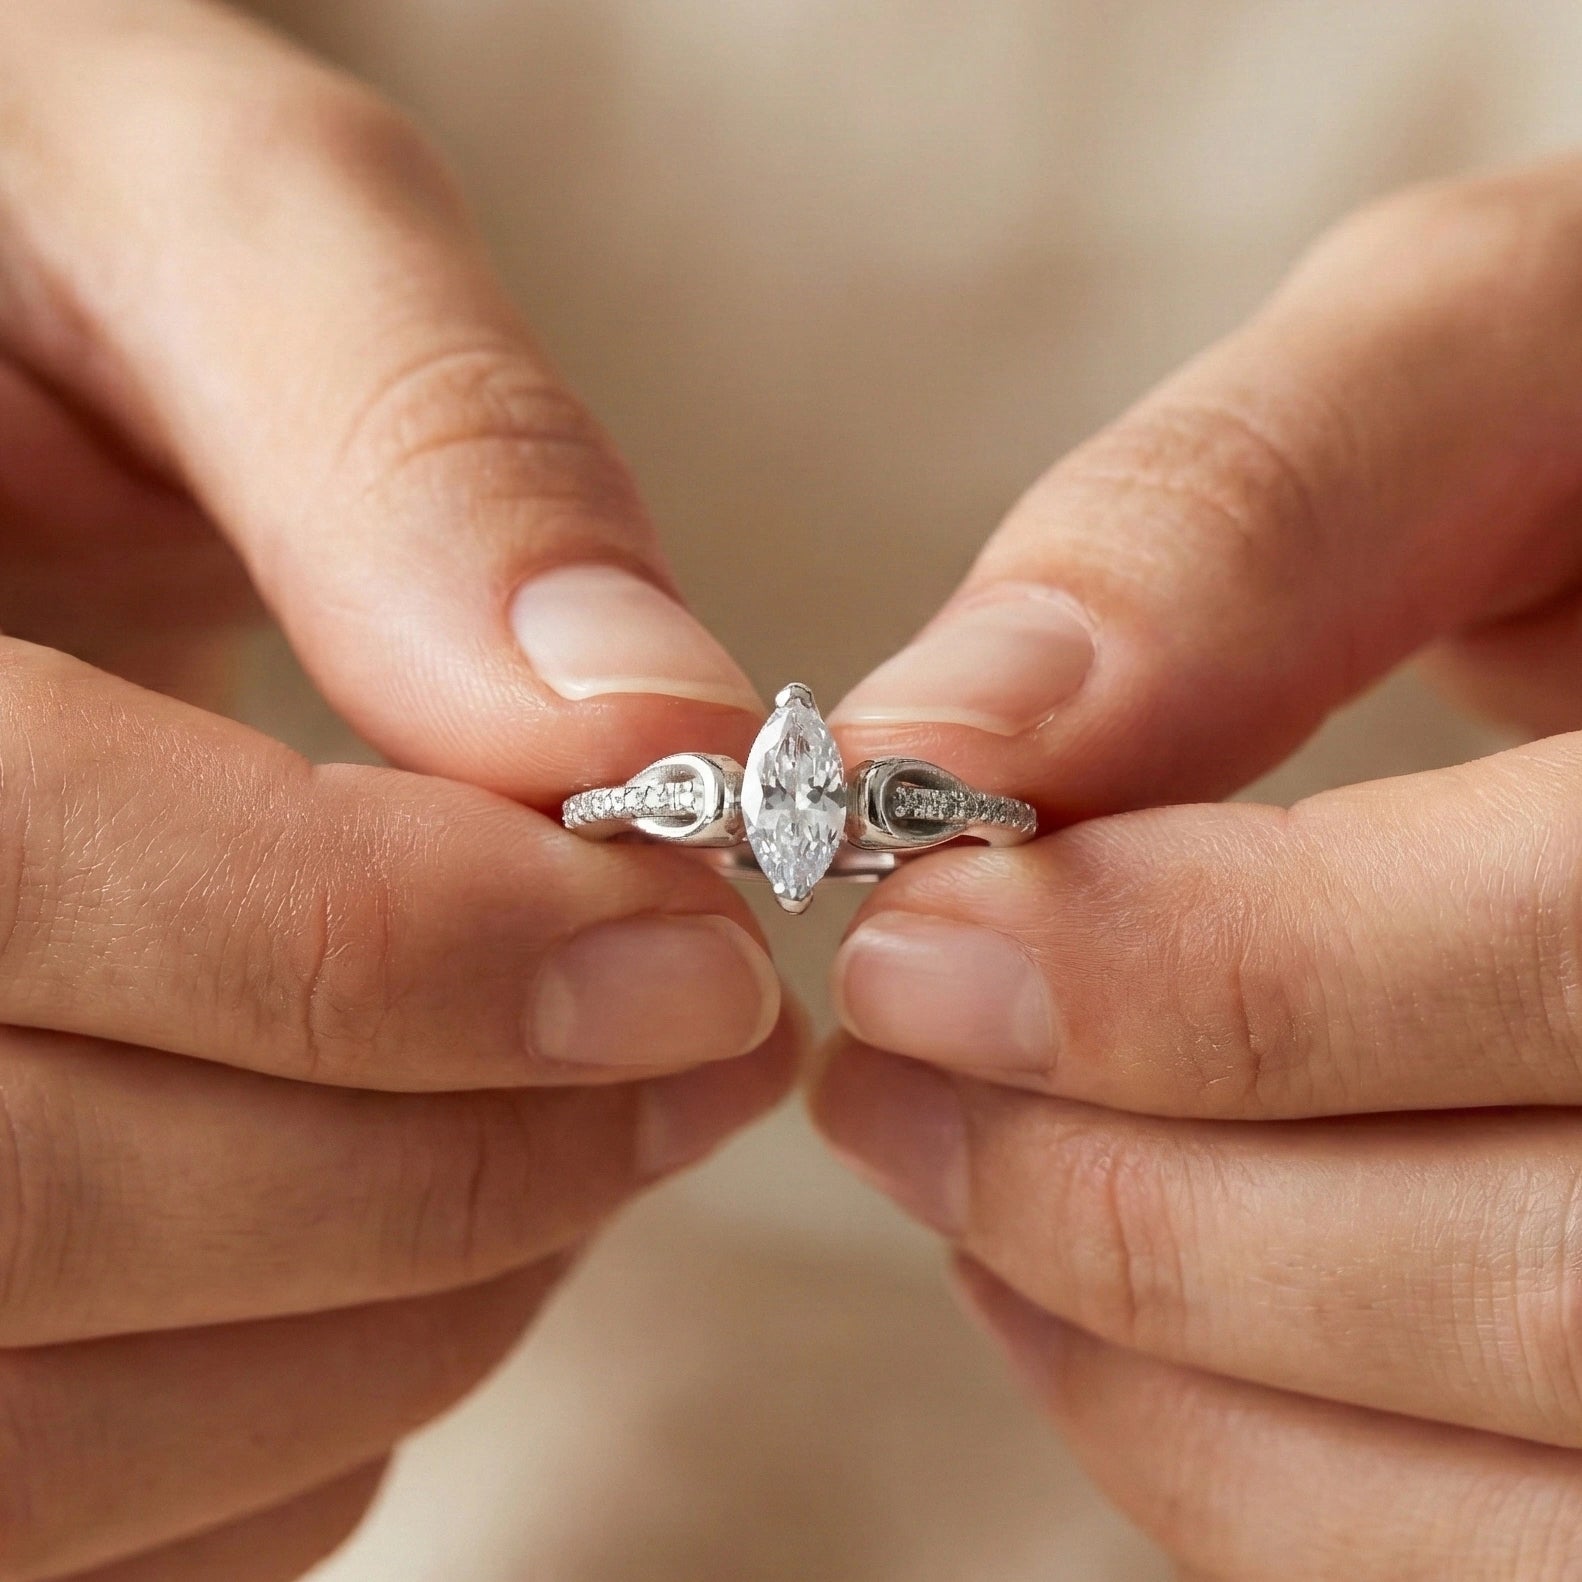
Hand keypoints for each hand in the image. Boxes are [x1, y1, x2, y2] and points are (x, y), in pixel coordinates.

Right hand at [0, 3, 791, 1577]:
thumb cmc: (23, 254)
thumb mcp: (187, 220)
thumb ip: (408, 430)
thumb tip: (645, 721)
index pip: (22, 888)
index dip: (401, 956)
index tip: (696, 941)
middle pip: (33, 1217)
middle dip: (453, 1165)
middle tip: (695, 1051)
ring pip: (52, 1429)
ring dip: (408, 1312)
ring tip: (592, 1127)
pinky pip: (80, 1517)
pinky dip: (304, 1425)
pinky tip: (418, 1232)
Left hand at [814, 156, 1581, 1577]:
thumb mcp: (1511, 367)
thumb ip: (1251, 507)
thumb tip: (958, 726)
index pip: (1572, 953)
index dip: (1197, 979)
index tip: (909, 928)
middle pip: (1540, 1289)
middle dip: (1125, 1190)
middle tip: (882, 1063)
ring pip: (1499, 1487)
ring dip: (1145, 1344)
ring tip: (940, 1155)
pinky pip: (1474, 1564)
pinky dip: (1231, 1467)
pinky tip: (1077, 1300)